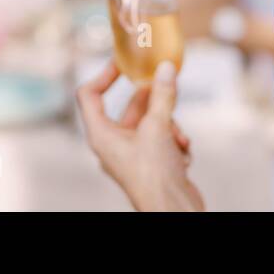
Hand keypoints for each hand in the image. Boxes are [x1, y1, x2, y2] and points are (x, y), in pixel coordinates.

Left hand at [77, 60, 204, 211]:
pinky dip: (174, 141)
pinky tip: (183, 150)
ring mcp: (132, 155)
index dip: (104, 75)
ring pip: (150, 123)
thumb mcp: (158, 127)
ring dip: (169, 124)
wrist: (173, 210)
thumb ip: (162, 95)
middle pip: (129, 109)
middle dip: (152, 101)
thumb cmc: (155, 174)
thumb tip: (166, 68)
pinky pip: (161, 139)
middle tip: (166, 88)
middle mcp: (113, 145)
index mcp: (101, 135)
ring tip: (178, 135)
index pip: (89, 95)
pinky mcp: (151, 164)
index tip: (124, 63)